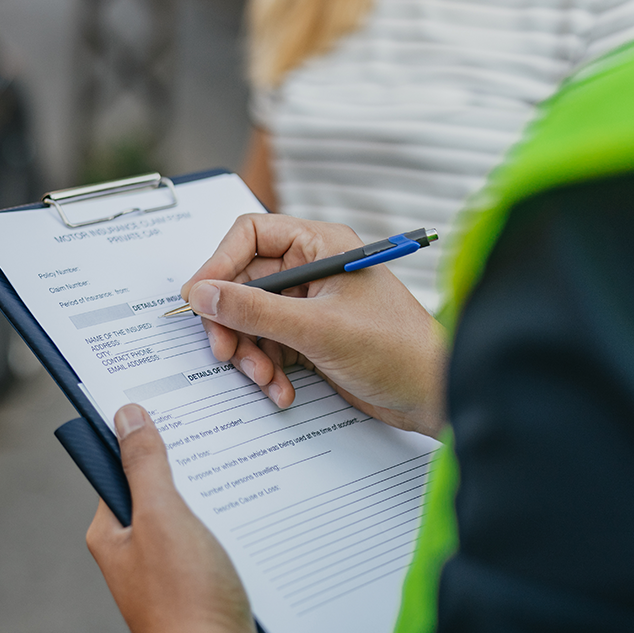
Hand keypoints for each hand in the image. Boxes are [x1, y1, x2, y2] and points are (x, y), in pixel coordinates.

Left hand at [85, 405, 253, 632]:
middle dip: (189, 472)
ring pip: (189, 521)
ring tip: (244, 479)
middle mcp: (131, 556)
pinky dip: (227, 532)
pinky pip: (210, 548)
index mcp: (110, 534)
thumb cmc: (184, 597)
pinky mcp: (195, 592)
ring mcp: (163, 576)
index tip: (178, 413)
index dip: (148, 441)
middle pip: (160, 494)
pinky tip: (253, 519)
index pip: (123, 470)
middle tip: (223, 443)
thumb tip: (125, 416)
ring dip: (214, 502)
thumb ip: (144, 465)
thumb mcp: (162, 518)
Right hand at [180, 215, 447, 437]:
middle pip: (243, 283)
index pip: (251, 235)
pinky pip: (267, 346)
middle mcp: (312, 269)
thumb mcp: (317, 329)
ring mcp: (310, 305)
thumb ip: (254, 310)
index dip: (219, 263)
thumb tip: (203, 294)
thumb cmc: (398, 350)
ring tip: (264, 378)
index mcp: (321, 246)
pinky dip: (267, 369)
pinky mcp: (310, 337)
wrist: (434, 396)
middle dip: (233, 322)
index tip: (199, 297)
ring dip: (250, 353)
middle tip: (225, 350)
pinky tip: (281, 389)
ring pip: (251, 320)